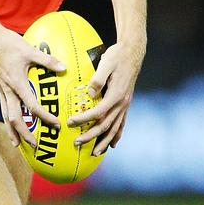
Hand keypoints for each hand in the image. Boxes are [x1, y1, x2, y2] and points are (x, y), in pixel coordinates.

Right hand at [0, 26, 65, 147]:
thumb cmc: (8, 44)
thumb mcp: (30, 51)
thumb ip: (47, 61)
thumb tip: (64, 68)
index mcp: (17, 83)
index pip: (32, 106)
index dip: (45, 117)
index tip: (56, 124)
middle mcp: (8, 90)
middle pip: (14, 118)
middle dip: (24, 133)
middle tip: (35, 145)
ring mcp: (1, 90)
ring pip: (5, 116)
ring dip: (12, 131)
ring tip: (17, 144)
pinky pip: (2, 108)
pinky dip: (6, 119)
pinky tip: (10, 123)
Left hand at [67, 40, 144, 155]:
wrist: (133, 52)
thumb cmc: (117, 56)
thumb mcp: (106, 63)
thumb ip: (98, 78)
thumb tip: (90, 92)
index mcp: (116, 95)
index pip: (97, 112)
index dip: (84, 119)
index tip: (70, 122)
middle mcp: (122, 103)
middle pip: (105, 125)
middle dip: (91, 136)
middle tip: (76, 142)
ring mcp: (125, 104)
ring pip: (115, 128)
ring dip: (104, 142)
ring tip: (95, 153)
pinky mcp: (126, 103)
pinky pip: (122, 123)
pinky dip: (117, 135)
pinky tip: (113, 144)